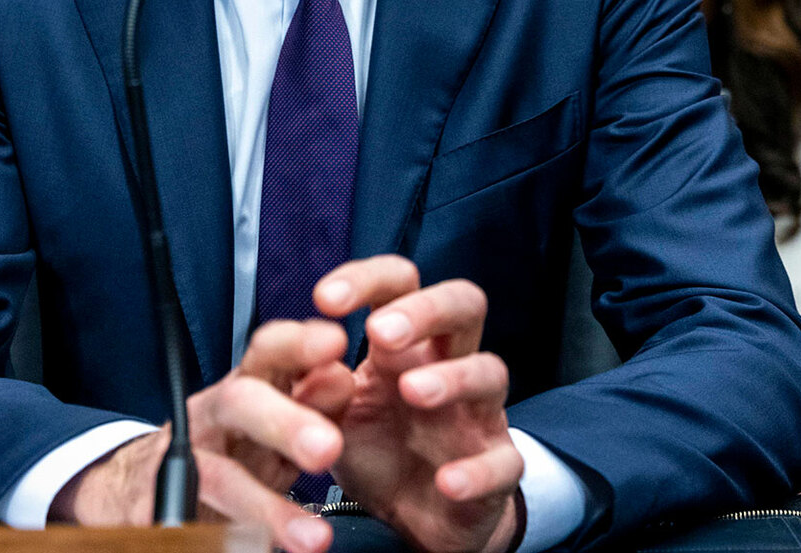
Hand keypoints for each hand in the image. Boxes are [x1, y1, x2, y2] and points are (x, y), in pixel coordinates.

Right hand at [51, 318, 354, 552]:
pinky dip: (226, 540)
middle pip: (241, 404)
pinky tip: (253, 550)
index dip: (298, 343)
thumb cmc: (230, 448)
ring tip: (312, 538)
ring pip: (220, 477)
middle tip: (327, 448)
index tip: (335, 343)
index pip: (268, 351)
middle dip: (285, 422)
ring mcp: (183, 460)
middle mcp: (211, 414)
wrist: (144, 484)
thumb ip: (311, 404)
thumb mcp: (275, 421)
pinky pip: (192, 521)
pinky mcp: (161, 506)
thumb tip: (341, 378)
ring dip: (266, 508)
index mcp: (245, 386)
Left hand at [316, 256, 521, 552]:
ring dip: (453, 377)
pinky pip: (506, 461)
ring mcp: (479, 414)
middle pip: (464, 304)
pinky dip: (479, 471)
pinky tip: (447, 481)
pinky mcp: (498, 468)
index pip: (400, 284)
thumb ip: (310, 383)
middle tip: (379, 333)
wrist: (415, 520)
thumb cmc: (377, 450)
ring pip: (490, 372)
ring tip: (411, 391)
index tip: (324, 299)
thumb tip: (294, 346)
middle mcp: (449, 365)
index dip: (367, 279)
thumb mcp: (330, 415)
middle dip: (425, 309)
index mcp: (405, 344)